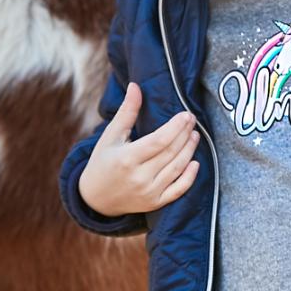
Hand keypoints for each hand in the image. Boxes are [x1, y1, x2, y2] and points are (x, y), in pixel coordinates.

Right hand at [78, 82, 201, 215]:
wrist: (96, 199)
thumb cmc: (103, 162)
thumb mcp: (110, 136)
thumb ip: (126, 111)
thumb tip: (136, 86)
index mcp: (127, 158)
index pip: (159, 140)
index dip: (176, 127)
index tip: (186, 115)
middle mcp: (139, 177)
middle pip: (171, 152)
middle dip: (185, 134)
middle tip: (192, 120)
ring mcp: (149, 192)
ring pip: (178, 168)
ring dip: (190, 150)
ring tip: (195, 135)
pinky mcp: (155, 203)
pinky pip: (179, 190)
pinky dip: (190, 177)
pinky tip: (195, 162)